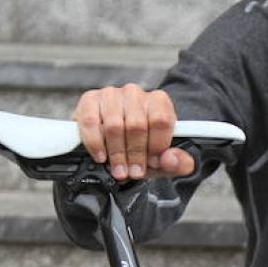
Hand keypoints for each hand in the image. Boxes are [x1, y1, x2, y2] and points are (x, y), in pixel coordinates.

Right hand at [72, 84, 195, 180]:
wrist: (113, 142)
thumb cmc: (141, 147)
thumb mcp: (164, 159)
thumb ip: (178, 162)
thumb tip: (169, 159)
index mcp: (158, 101)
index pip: (161, 120)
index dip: (157, 145)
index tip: (153, 162)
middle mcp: (135, 93)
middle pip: (137, 125)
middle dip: (135, 154)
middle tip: (134, 172)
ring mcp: (111, 94)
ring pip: (114, 126)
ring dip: (116, 153)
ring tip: (118, 170)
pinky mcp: (89, 100)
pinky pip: (91, 122)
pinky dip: (95, 143)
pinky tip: (101, 156)